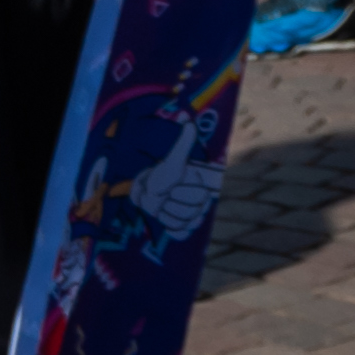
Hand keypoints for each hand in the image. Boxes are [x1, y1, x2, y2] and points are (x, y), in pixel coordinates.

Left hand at [131, 115, 225, 240]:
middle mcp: (202, 206)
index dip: (179, 190)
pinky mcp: (182, 229)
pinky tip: (163, 218)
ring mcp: (193, 219)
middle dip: (169, 201)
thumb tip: (189, 121)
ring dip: (165, 212)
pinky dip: (169, 227)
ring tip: (161, 203)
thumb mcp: (172, 160)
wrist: (150, 186)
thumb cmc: (163, 173)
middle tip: (164, 193)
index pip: (197, 198)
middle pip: (189, 212)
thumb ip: (183, 143)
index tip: (172, 184)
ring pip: (181, 222)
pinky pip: (179, 233)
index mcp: (203, 190)